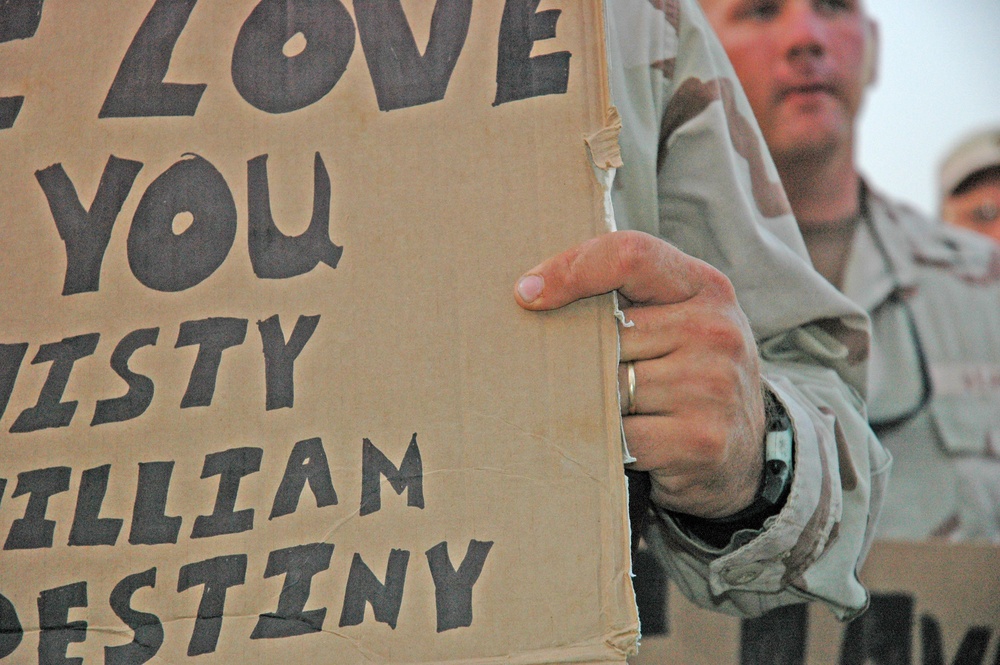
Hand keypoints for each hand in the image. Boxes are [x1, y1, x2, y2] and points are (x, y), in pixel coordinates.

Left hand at [515, 231, 764, 518]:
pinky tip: (617, 442)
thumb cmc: (689, 374)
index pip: (630, 255)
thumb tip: (531, 291)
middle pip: (608, 332)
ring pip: (608, 386)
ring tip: (610, 411)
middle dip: (581, 358)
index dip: (570, 269)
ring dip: (593, 403)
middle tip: (581, 378)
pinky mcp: (701, 439)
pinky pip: (620, 436)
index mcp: (705, 287)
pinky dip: (605, 442)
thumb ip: (626, 298)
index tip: (526, 293)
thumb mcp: (676, 320)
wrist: (746, 452)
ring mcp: (713, 386)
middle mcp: (716, 331)